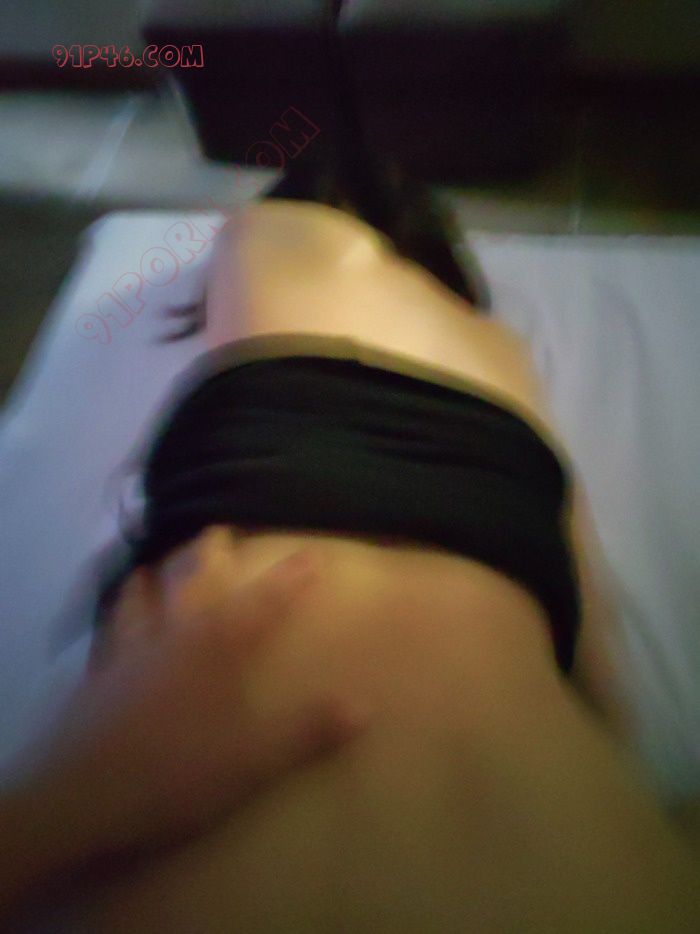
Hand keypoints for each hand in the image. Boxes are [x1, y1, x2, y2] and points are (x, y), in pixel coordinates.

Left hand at [33, 528, 365, 857]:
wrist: (83, 797)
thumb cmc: (178, 772)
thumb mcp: (255, 760)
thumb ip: (307, 731)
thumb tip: (364, 707)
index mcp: (217, 647)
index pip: (264, 601)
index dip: (290, 577)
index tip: (312, 553)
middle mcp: (173, 635)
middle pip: (192, 579)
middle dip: (208, 552)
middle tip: (217, 530)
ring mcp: (127, 652)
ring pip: (138, 598)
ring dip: (150, 578)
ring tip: (152, 566)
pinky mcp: (94, 678)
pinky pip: (105, 635)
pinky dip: (111, 619)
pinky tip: (108, 625)